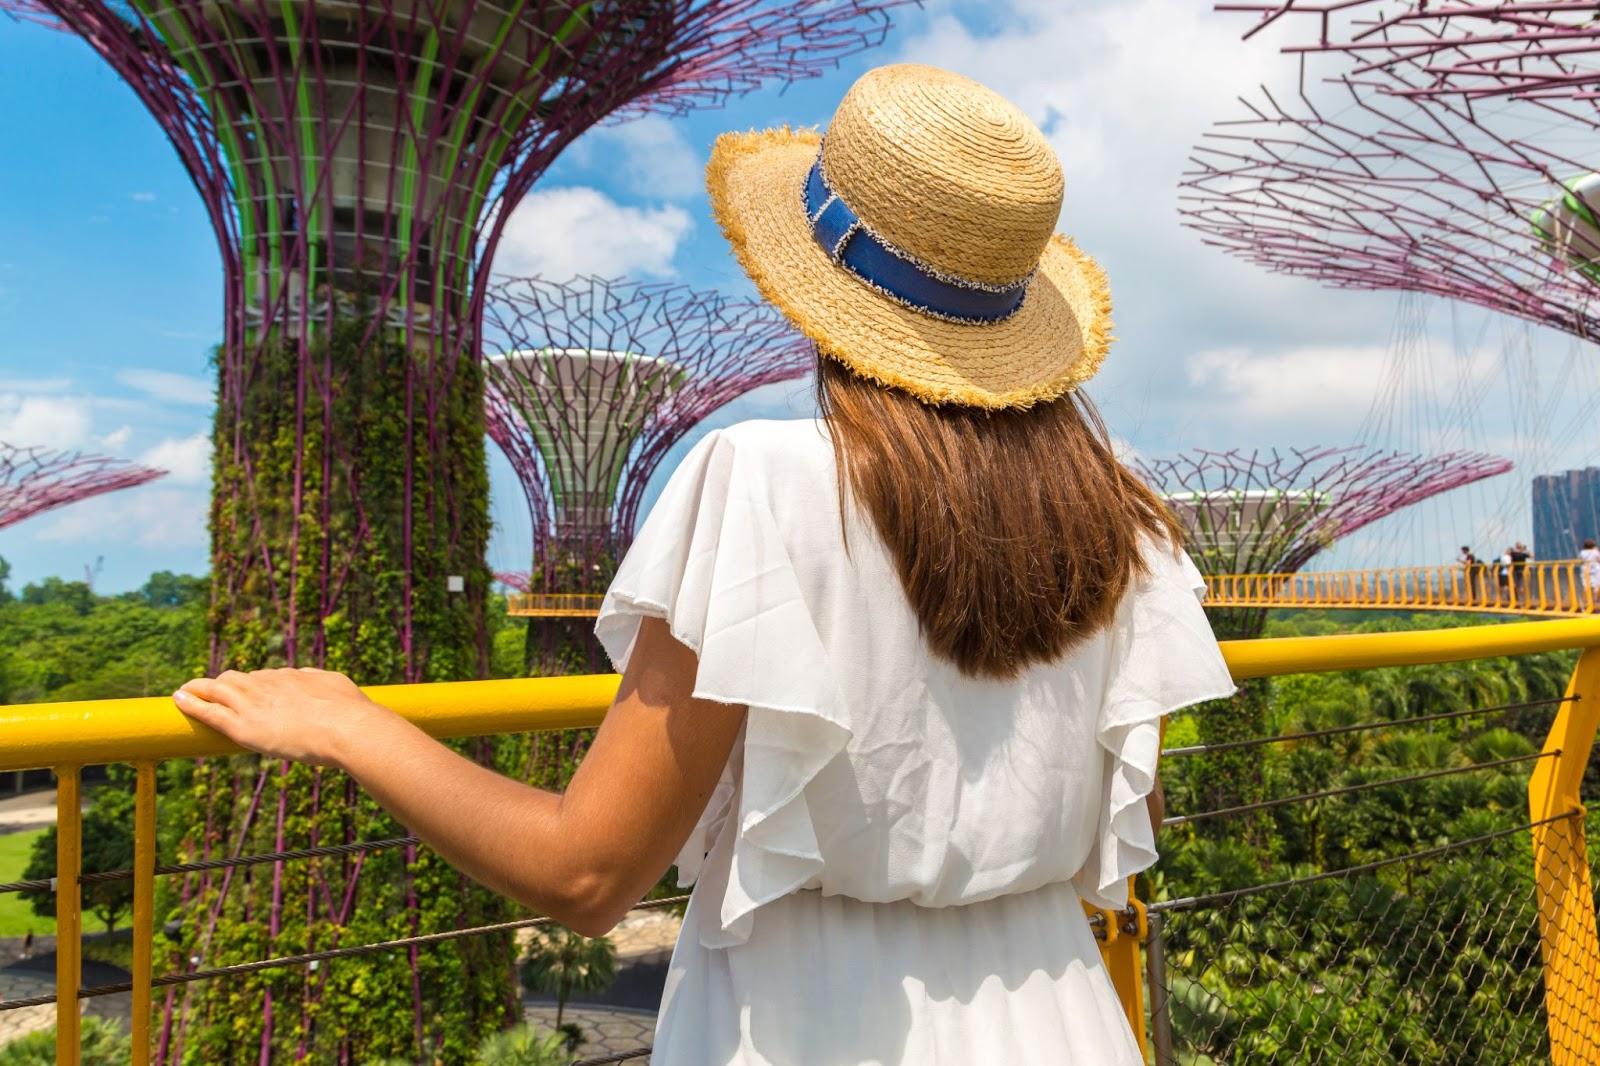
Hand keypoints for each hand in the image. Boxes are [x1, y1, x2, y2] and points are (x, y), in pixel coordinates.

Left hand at [174, 668, 393, 767]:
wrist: (347, 727)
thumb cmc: (351, 711)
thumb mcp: (338, 685)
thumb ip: (321, 681)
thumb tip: (315, 678)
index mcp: (292, 677)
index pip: (264, 677)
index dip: (254, 685)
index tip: (251, 693)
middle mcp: (268, 684)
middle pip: (237, 678)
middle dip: (223, 684)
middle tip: (214, 692)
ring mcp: (254, 704)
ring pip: (218, 689)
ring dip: (200, 688)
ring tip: (187, 691)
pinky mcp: (243, 726)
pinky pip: (209, 711)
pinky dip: (191, 704)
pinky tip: (178, 700)